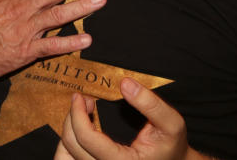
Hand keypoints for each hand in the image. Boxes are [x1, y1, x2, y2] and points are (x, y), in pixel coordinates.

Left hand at [56, 78, 190, 159]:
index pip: (87, 139)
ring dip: (67, 131)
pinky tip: (79, 130)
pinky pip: (70, 159)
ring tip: (79, 114)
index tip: (80, 96)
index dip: (77, 114)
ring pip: (66, 155)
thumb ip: (151, 104)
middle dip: (72, 118)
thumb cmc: (171, 145)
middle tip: (83, 100)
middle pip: (72, 145)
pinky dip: (68, 144)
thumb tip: (125, 83)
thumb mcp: (171, 123)